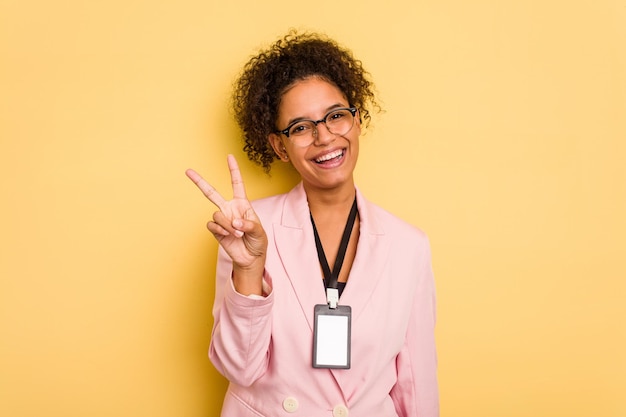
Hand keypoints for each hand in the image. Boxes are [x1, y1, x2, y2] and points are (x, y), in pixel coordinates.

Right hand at [186, 155, 267, 276]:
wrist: (250, 258)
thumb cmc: (258, 241)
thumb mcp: (259, 231)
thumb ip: (249, 224)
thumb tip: (234, 220)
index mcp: (242, 204)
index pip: (236, 184)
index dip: (233, 170)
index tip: (229, 156)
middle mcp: (229, 209)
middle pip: (211, 193)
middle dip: (199, 181)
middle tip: (187, 171)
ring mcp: (221, 219)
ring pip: (217, 214)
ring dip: (228, 225)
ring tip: (238, 233)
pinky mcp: (216, 230)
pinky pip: (212, 225)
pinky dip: (220, 230)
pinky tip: (228, 235)